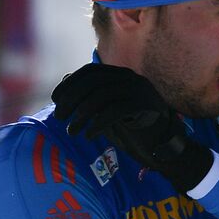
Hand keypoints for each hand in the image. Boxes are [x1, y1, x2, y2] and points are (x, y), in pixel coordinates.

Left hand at [51, 63, 211, 191]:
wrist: (163, 147)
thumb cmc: (132, 129)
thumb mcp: (106, 111)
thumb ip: (90, 96)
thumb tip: (65, 80)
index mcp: (122, 76)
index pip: (90, 72)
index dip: (69, 84)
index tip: (55, 100)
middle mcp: (132, 79)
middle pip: (93, 82)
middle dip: (72, 100)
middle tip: (60, 117)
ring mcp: (141, 91)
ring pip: (102, 96)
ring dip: (81, 115)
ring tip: (72, 131)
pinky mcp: (148, 107)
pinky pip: (116, 111)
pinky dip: (98, 123)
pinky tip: (90, 135)